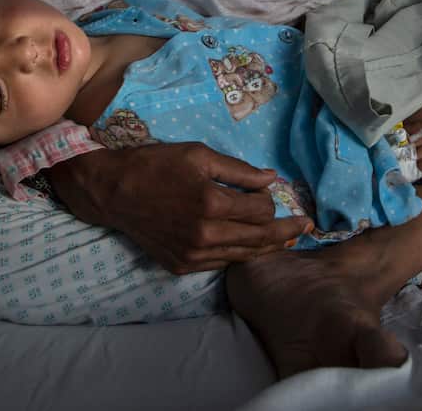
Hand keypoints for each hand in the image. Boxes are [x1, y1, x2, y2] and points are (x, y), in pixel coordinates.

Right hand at [49, 143, 312, 274]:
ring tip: (287, 240)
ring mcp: (193, 254)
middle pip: (259, 238)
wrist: (114, 192)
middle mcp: (205, 235)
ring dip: (268, 247)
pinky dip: (240, 254)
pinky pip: (222, 262)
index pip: (260, 210)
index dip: (272, 201)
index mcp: (211, 203)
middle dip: (286, 232)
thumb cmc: (156, 165)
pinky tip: (251, 247)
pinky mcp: (182, 265)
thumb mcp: (199, 155)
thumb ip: (238, 170)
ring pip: (243, 255)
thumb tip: (272, 178)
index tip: (274, 193)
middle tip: (306, 227)